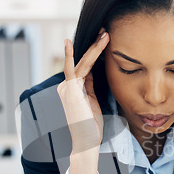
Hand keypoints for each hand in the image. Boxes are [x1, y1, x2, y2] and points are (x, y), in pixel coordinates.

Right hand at [57, 30, 109, 154]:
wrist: (86, 142)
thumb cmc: (91, 126)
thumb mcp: (92, 102)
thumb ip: (90, 86)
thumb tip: (92, 71)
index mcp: (73, 90)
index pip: (85, 67)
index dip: (95, 53)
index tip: (105, 40)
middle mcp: (67, 87)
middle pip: (83, 62)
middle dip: (95, 46)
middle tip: (106, 31)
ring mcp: (67, 88)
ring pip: (82, 63)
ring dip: (94, 48)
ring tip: (106, 35)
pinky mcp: (69, 90)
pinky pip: (73, 69)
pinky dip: (74, 56)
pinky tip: (71, 42)